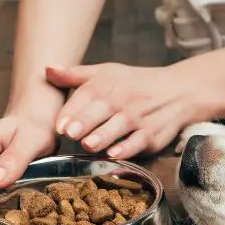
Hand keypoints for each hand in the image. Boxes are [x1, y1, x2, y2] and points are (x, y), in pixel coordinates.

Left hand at [45, 61, 211, 158]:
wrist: (177, 91)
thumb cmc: (134, 84)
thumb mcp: (105, 73)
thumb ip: (74, 75)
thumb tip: (47, 69)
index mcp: (106, 84)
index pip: (86, 95)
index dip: (72, 111)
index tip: (59, 125)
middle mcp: (122, 99)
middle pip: (101, 110)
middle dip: (85, 122)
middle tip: (70, 133)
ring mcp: (138, 117)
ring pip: (119, 127)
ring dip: (104, 136)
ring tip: (88, 145)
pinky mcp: (152, 134)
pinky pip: (140, 141)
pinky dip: (128, 148)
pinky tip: (116, 155)